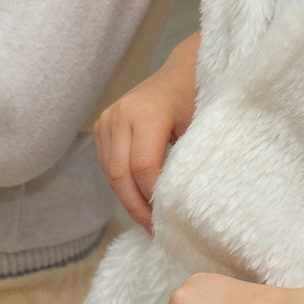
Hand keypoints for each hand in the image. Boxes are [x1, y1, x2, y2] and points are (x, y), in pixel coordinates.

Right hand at [98, 33, 198, 230]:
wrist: (181, 73)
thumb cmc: (198, 100)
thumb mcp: (201, 127)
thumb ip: (189, 160)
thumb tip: (182, 206)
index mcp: (147, 112)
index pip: (143, 166)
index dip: (152, 196)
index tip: (167, 218)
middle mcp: (121, 114)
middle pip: (120, 173)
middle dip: (136, 206)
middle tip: (154, 230)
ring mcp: (108, 119)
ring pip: (110, 172)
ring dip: (127, 199)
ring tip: (148, 221)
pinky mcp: (102, 126)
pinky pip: (108, 165)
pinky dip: (121, 186)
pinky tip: (139, 200)